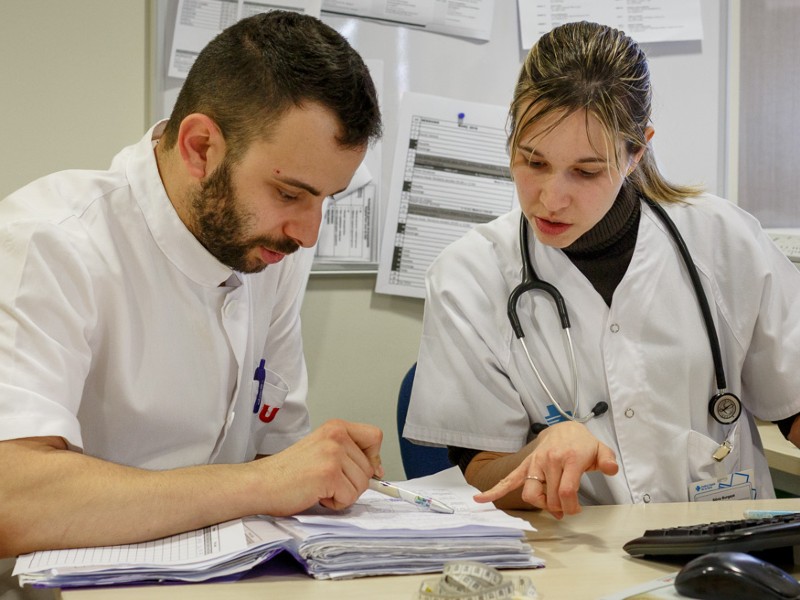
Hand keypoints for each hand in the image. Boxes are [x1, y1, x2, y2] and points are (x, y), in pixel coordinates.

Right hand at [254, 419, 382, 515]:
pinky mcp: (329, 474)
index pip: (375, 437)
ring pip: (362, 485)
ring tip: (319, 486)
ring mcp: (333, 454)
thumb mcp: (322, 451)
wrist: (260, 484)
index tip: (363, 469)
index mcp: (335, 427)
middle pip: (370, 468)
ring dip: (343, 494)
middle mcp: (336, 436)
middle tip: (325, 481)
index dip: (373, 457)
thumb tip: (377, 471)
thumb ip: (349, 455)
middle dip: (352, 482)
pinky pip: (349, 497)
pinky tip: (316, 494)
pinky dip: (335, 504)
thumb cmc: (287, 472)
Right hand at [473, 421, 617, 517]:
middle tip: (566, 509)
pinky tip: (480, 499)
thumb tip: (610, 469)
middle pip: (550, 497)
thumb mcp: (600, 449)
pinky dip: (494, 490)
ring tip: (548, 504)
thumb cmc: (582, 443)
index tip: (575, 510)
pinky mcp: (525, 466)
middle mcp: (550, 461)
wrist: (565, 428)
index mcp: (570, 458)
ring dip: (540, 504)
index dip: (570, 507)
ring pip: (531, 493)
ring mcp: (535, 463)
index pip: (566, 491)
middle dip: (559, 509)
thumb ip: (607, 460)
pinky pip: (508, 479)